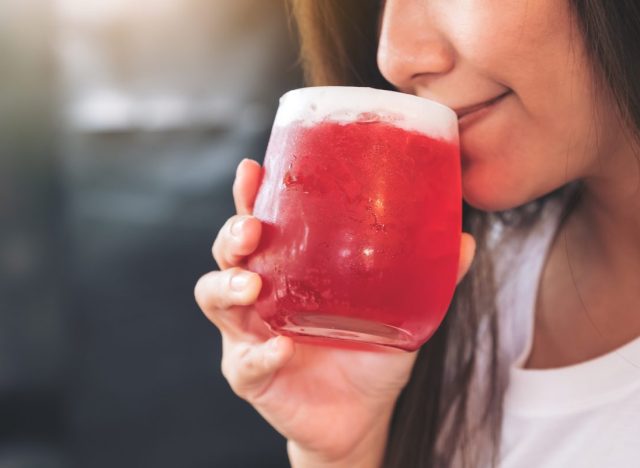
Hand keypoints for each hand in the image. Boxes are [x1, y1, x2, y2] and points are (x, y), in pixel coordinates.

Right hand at [195, 159, 475, 466]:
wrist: (361, 414)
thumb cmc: (369, 352)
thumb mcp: (401, 310)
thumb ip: (426, 276)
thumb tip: (463, 240)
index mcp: (289, 269)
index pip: (259, 223)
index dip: (248, 196)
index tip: (252, 170)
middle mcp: (260, 295)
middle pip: (227, 254)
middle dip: (231, 236)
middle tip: (252, 228)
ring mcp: (249, 335)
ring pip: (214, 299)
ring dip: (228, 287)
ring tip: (252, 286)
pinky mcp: (251, 375)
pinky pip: (245, 363)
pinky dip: (260, 354)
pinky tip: (281, 348)